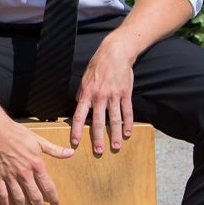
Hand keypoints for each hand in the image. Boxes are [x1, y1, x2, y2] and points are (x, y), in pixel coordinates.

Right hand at [0, 113, 74, 204]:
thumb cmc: (17, 133)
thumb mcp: (39, 140)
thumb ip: (55, 150)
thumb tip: (71, 153)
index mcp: (36, 165)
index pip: (48, 186)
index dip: (53, 197)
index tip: (55, 204)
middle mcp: (24, 174)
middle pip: (34, 195)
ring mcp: (10, 176)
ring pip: (19, 197)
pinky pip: (2, 193)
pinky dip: (5, 203)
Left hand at [70, 39, 135, 154]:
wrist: (115, 53)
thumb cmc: (97, 66)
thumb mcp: (84, 79)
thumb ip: (81, 94)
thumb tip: (78, 105)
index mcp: (86, 94)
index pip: (79, 116)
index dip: (77, 130)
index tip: (75, 142)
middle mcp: (99, 97)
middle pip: (97, 122)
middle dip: (97, 138)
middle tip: (98, 151)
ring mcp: (114, 96)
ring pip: (114, 119)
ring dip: (115, 135)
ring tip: (116, 146)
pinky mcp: (125, 94)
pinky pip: (127, 111)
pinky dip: (128, 123)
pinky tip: (128, 133)